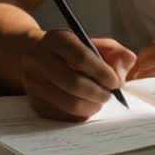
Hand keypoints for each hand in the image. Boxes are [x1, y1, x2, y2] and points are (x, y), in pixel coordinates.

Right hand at [20, 30, 136, 120]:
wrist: (32, 54)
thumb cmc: (71, 50)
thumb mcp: (94, 42)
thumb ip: (115, 54)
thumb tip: (122, 75)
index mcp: (57, 39)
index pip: (80, 58)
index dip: (102, 73)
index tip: (116, 83)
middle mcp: (39, 60)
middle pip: (73, 83)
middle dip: (98, 93)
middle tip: (109, 95)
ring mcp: (33, 82)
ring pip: (68, 103)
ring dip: (91, 106)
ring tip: (100, 101)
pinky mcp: (35, 102)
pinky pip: (63, 115)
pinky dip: (80, 114)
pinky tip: (87, 106)